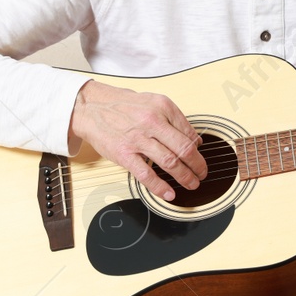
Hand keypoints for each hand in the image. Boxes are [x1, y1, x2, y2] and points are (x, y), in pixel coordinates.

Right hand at [68, 80, 206, 201]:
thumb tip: (195, 138)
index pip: (189, 132)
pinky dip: (160, 187)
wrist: (93, 107)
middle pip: (184, 149)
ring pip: (170, 162)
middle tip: (202, 174)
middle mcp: (152, 122)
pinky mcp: (124, 154)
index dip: (198, 149)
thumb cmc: (123, 105)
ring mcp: (138, 139)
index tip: (199, 157)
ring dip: (185, 177)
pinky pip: (146, 174)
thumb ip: (175, 119)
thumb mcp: (154, 102)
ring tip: (191, 184)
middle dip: (198, 166)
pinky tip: (169, 193)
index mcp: (163, 108)